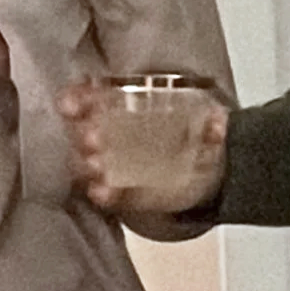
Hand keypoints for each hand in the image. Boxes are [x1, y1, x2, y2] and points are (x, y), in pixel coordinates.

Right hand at [56, 76, 228, 221]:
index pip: (89, 96)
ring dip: (86, 165)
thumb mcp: (205, 119)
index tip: (70, 104)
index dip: (76, 97)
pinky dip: (102, 193)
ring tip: (97, 168)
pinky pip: (104, 193)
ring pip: (85, 162)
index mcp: (122, 106)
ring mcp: (111, 164)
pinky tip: (103, 193)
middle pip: (82, 130)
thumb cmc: (193, 133)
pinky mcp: (120, 192)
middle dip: (82, 133)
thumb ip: (211, 119)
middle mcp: (108, 132)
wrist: (205, 170)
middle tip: (92, 139)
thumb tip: (219, 121)